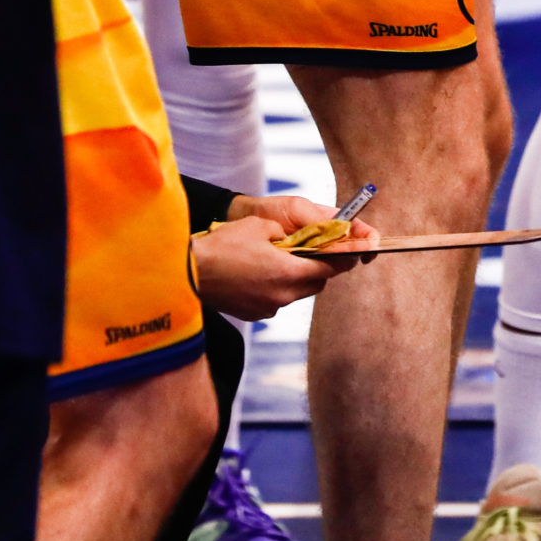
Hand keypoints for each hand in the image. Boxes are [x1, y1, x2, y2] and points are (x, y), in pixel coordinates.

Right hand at [192, 194, 379, 318]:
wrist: (186, 273)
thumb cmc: (222, 246)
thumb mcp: (261, 226)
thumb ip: (289, 233)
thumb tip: (301, 237)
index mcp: (289, 274)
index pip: (330, 269)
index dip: (344, 258)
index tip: (354, 250)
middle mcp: (283, 296)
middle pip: (315, 283)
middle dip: (318, 267)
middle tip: (313, 249)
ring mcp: (267, 308)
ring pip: (295, 292)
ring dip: (294, 277)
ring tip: (278, 258)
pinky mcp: (254, 314)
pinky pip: (275, 299)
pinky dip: (275, 286)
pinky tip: (258, 272)